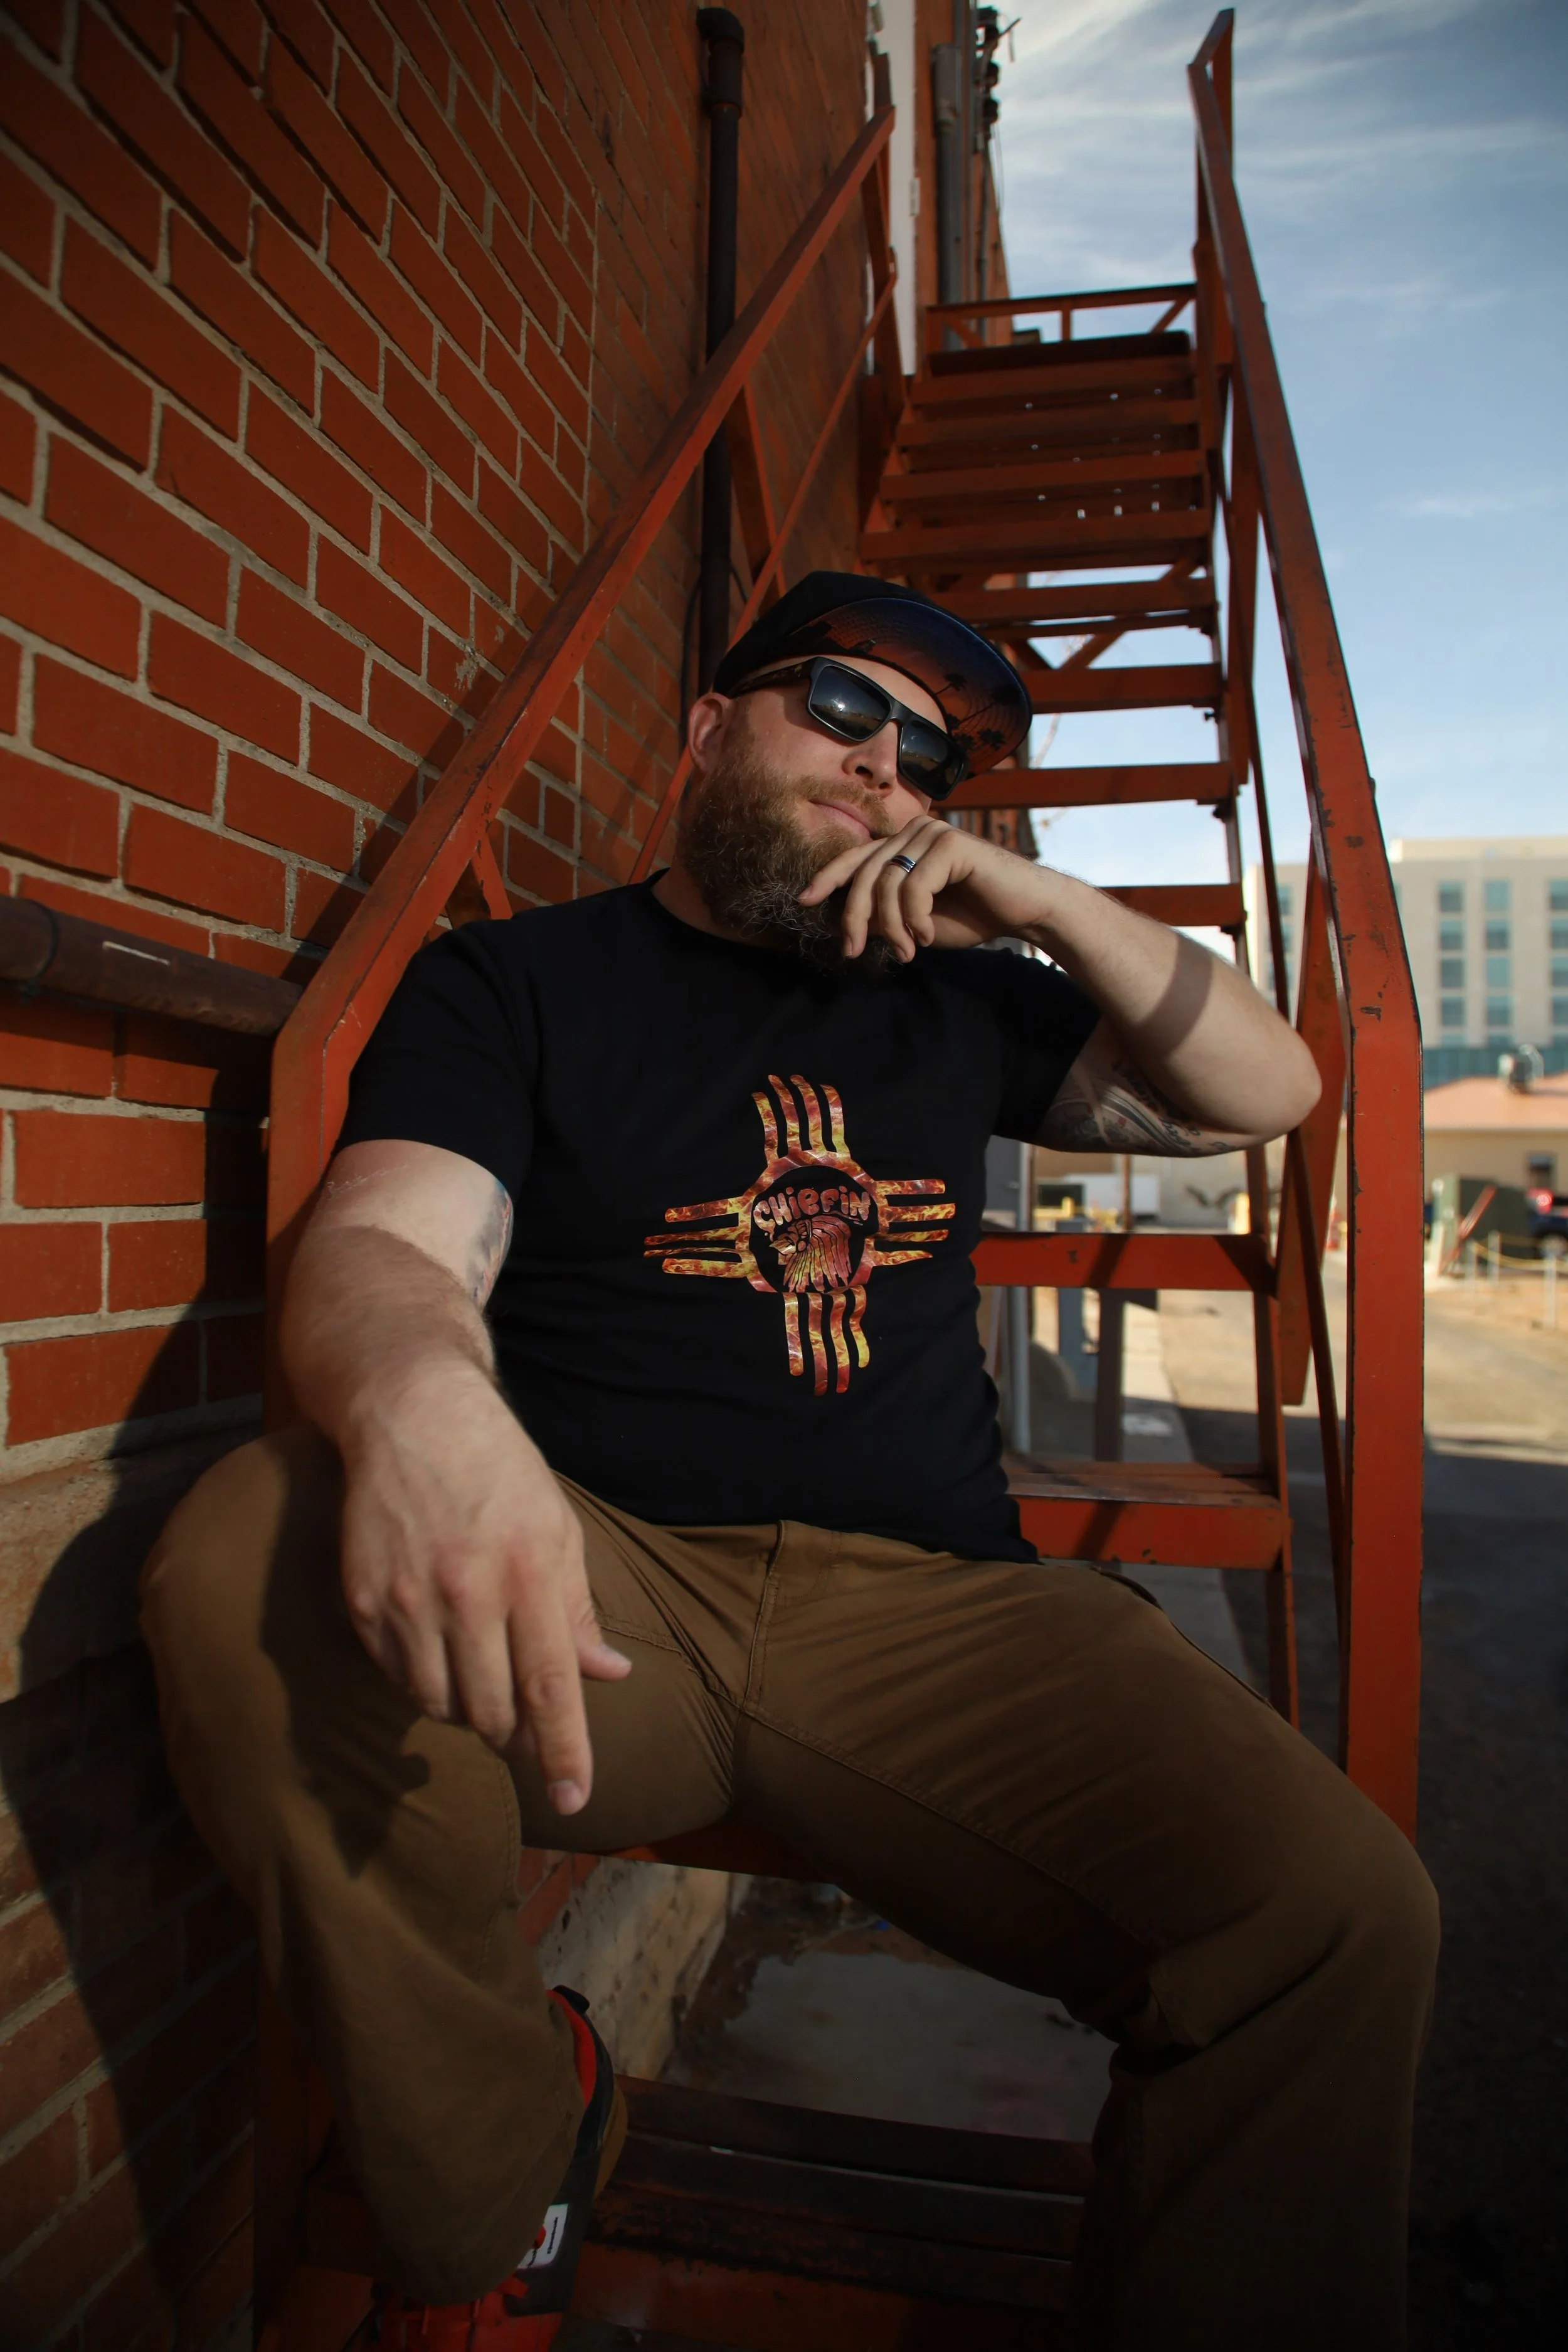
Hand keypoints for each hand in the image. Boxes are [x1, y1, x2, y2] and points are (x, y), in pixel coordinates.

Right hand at [338, 1361, 629, 1813]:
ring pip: (439, 1703)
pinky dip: (422, 1679)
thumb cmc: (501, 1471)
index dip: (563, 1753)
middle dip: (511, 1733)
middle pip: (490, 1710)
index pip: (550, 1689)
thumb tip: (608, 1675)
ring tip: (479, 1676)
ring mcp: (407, 1599)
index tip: (576, 1799)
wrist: (413, 1415)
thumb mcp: (557, 1528)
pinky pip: (396, 1675)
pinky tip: (436, 1647)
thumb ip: (578, 1609)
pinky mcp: (362, 1600)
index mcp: (527, 1573)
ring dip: (465, 1710)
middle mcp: (465, 1592)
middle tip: (520, 1724)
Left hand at [797, 815, 1052, 961]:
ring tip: (909, 952)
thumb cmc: (974, 916)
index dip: (828, 878)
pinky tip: (928, 938)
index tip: (804, 900)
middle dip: (855, 918)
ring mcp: (932, 833)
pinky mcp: (951, 844)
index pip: (856, 858)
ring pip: (887, 884)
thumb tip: (849, 927)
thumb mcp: (918, 920)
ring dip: (891, 927)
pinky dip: (916, 919)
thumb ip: (886, 916)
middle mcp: (914, 831)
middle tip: (855, 952)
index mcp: (904, 845)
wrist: (1024, 911)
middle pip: (865, 875)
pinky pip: (914, 888)